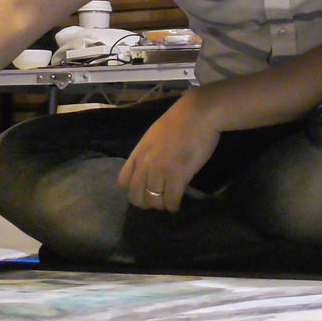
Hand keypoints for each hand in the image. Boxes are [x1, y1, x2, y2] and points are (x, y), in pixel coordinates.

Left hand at [117, 95, 219, 212]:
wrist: (198, 114)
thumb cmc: (179, 121)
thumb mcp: (153, 135)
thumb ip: (148, 152)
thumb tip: (150, 166)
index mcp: (138, 153)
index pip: (123, 182)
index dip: (132, 190)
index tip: (144, 190)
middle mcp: (145, 164)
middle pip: (136, 196)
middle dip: (146, 203)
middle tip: (157, 201)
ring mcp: (161, 171)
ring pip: (153, 201)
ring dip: (161, 206)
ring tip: (169, 202)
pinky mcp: (178, 176)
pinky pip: (171, 200)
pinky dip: (174, 206)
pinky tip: (177, 204)